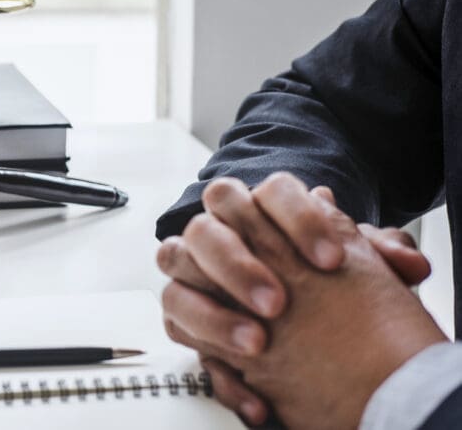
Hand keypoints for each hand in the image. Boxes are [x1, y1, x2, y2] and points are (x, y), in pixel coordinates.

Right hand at [156, 174, 431, 424]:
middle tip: (277, 302)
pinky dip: (212, 357)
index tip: (330, 260)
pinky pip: (176, 325)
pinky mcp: (183, 313)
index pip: (269, 191)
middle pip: (206, 225)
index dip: (298, 220)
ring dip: (211, 308)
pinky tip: (251, 384)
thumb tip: (404, 260)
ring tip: (256, 342)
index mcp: (262, 207)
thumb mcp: (358, 268)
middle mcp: (219, 231)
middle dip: (238, 263)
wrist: (304, 323)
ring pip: (173, 263)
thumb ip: (379, 257)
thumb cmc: (323, 282)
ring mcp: (193, 269)